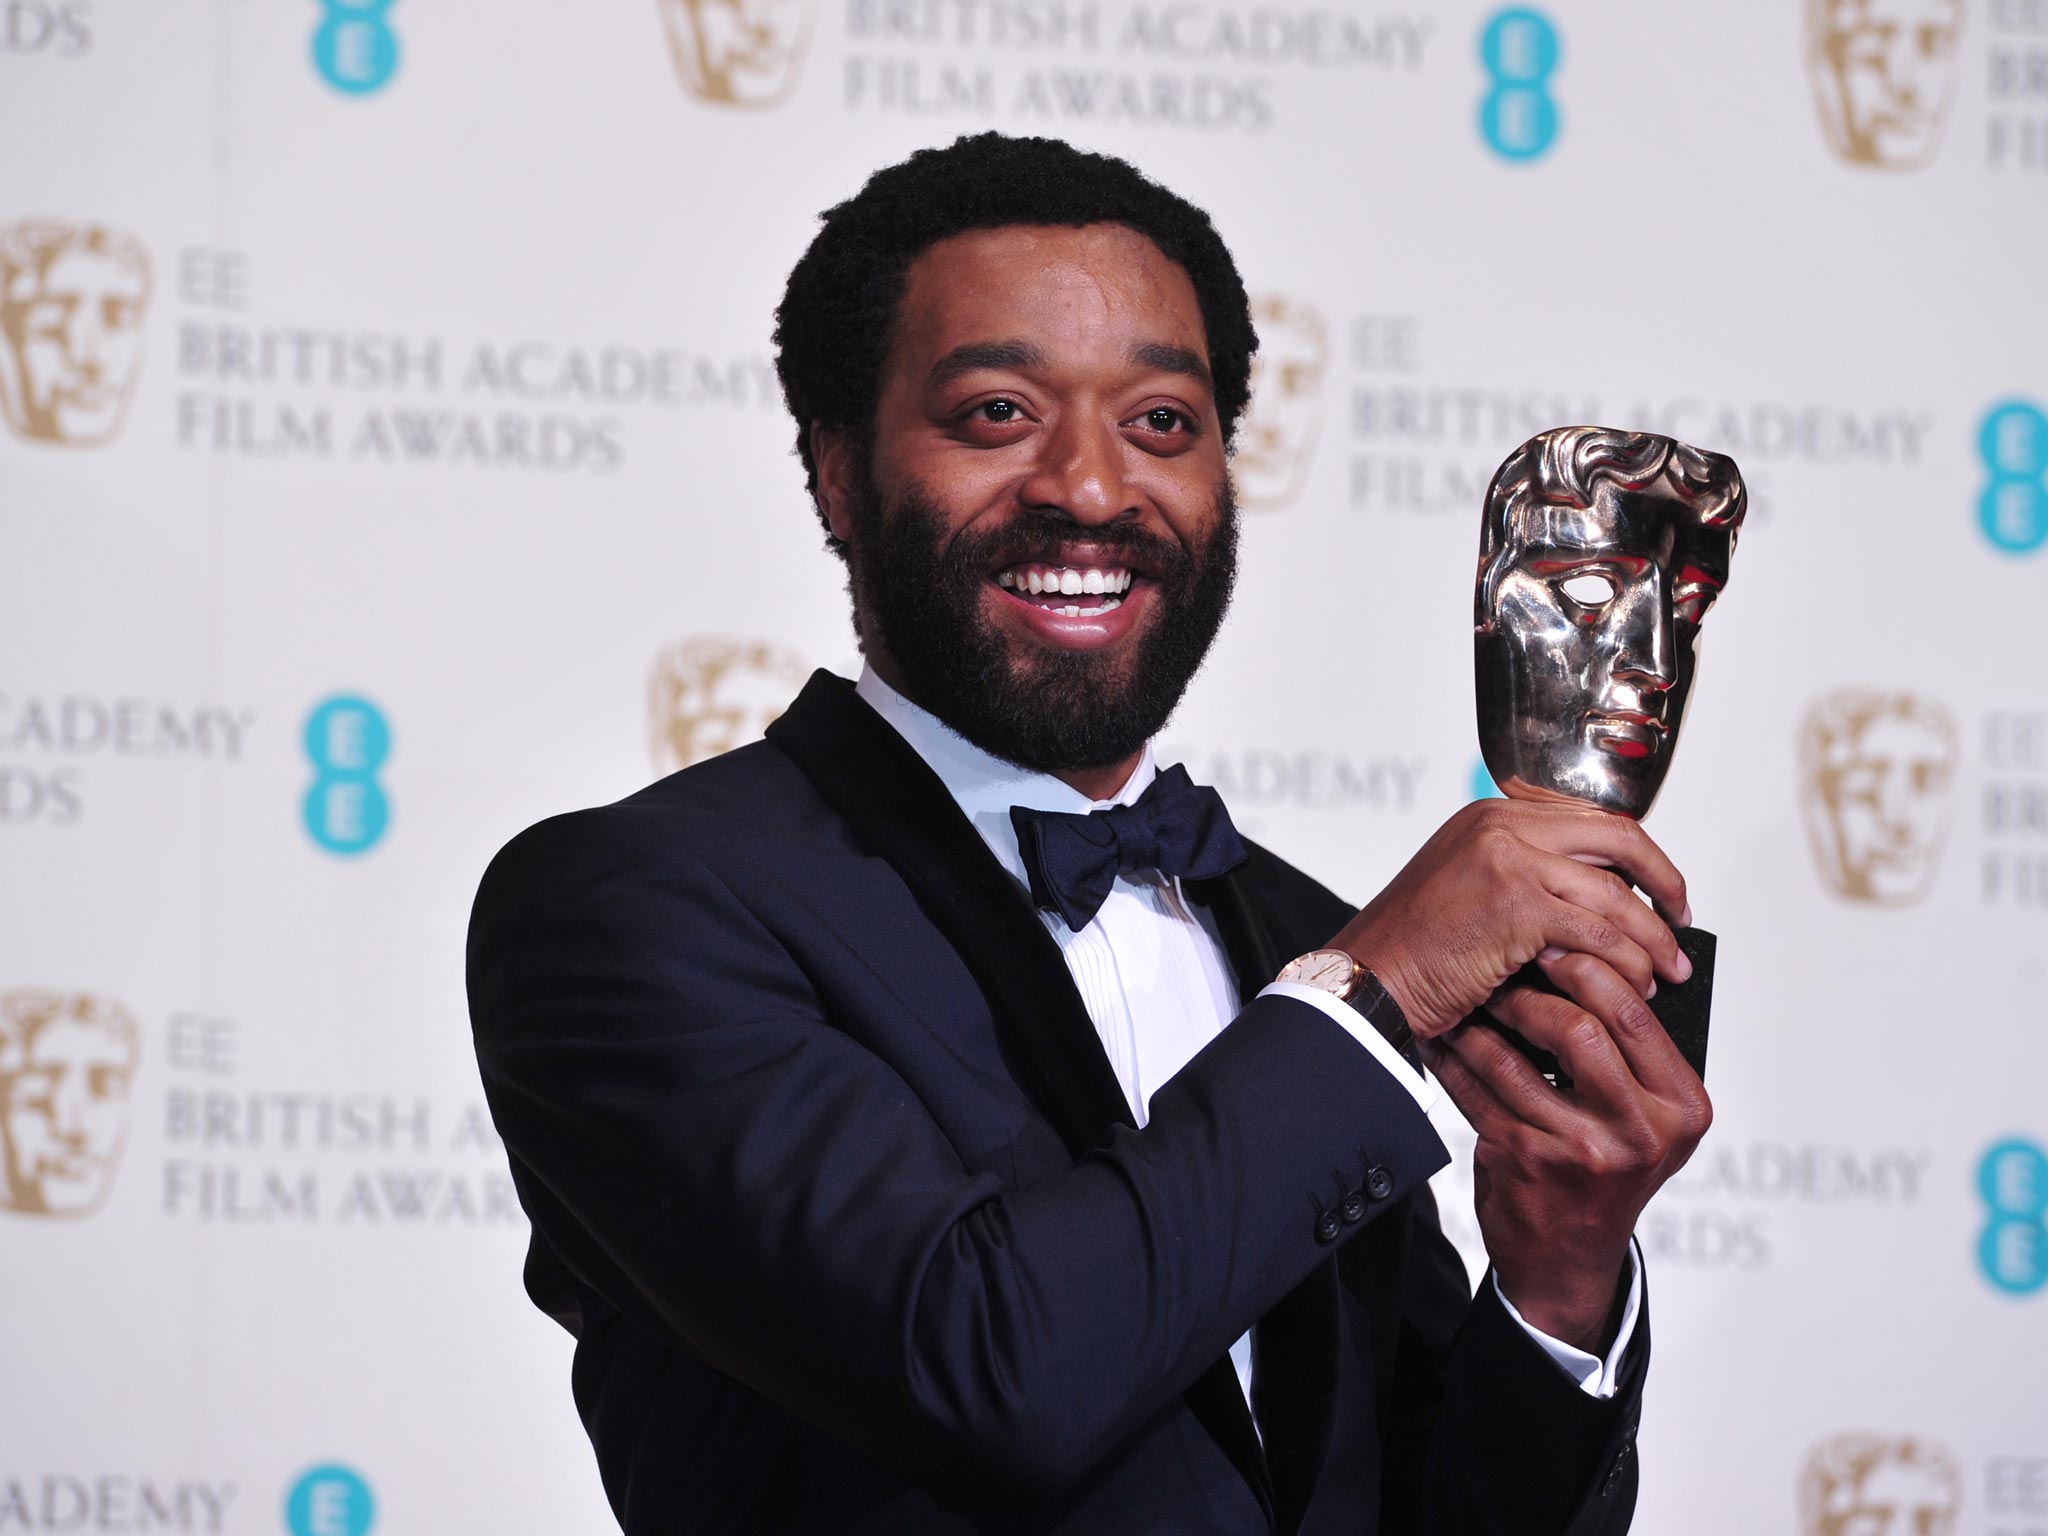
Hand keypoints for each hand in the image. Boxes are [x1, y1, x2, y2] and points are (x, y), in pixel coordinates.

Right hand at [1327, 799, 1691, 1040]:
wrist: (1365, 982)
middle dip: (1664, 883)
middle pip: (1617, 839)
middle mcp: (1500, 824)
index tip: (1661, 892)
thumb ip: (1524, 880)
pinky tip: (1635, 986)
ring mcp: (1508, 859)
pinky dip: (1625, 962)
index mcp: (1491, 816)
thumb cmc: (1410, 954)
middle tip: (1683, 921)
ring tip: (1667, 972)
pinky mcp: (1515, 904)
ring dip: (1652, 938)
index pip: (1591, 821)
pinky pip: (1597, 932)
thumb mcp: (1467, 894)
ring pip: (1614, 893)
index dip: (1639, 857)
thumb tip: (1596, 905)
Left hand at [1418, 949, 1712, 1351]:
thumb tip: (1592, 955)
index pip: (1636, 1014)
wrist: (1570, 1257)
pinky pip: (1478, 1090)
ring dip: (1483, 1020)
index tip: (1554, 942)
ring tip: (1467, 993)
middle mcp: (1640, 1132)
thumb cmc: (1608, 1166)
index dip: (1591, 968)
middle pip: (1579, 1030)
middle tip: (1506, 963)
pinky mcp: (1525, 1163)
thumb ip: (1636, 1052)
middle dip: (1534, 990)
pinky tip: (1444, 1034)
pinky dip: (1455, 1056)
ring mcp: (1580, 1151)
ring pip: (1516, 1059)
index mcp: (1682, 1107)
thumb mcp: (1648, 1116)